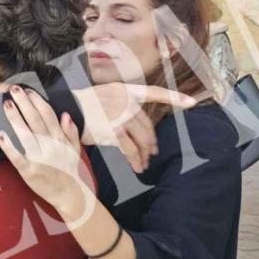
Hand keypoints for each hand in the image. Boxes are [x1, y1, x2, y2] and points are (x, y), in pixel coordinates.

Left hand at [0, 87, 95, 222]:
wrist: (71, 195)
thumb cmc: (71, 171)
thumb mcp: (75, 150)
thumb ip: (71, 132)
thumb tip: (65, 115)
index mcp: (60, 139)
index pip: (48, 115)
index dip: (37, 101)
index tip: (28, 91)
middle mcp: (50, 146)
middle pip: (35, 120)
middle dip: (24, 103)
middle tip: (13, 89)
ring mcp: (40, 158)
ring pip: (25, 134)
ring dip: (15, 118)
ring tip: (6, 104)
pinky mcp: (30, 172)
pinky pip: (17, 157)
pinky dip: (9, 146)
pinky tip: (0, 135)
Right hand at [71, 83, 195, 172]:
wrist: (66, 107)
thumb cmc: (83, 104)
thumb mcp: (105, 94)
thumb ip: (122, 104)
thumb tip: (135, 125)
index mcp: (126, 90)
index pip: (154, 92)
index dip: (174, 97)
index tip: (192, 101)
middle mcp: (126, 102)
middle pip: (148, 126)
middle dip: (152, 142)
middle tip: (153, 152)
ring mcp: (120, 116)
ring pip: (142, 140)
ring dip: (145, 154)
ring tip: (144, 163)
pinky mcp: (113, 131)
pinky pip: (130, 149)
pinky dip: (135, 160)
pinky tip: (137, 167)